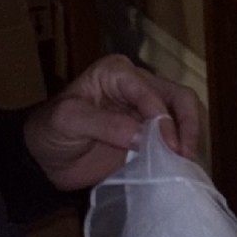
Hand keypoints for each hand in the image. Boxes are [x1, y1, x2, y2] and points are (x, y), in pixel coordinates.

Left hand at [23, 55, 200, 193]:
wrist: (46, 161)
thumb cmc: (50, 133)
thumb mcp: (68, 121)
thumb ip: (106, 125)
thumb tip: (145, 137)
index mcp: (116, 73)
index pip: (150, 91)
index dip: (163, 118)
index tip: (168, 146)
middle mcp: (137, 85)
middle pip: (178, 97)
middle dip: (187, 124)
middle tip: (184, 153)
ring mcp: (147, 109)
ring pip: (184, 114)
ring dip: (189, 136)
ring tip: (185, 161)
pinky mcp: (152, 132)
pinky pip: (177, 135)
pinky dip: (183, 148)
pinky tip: (181, 164)